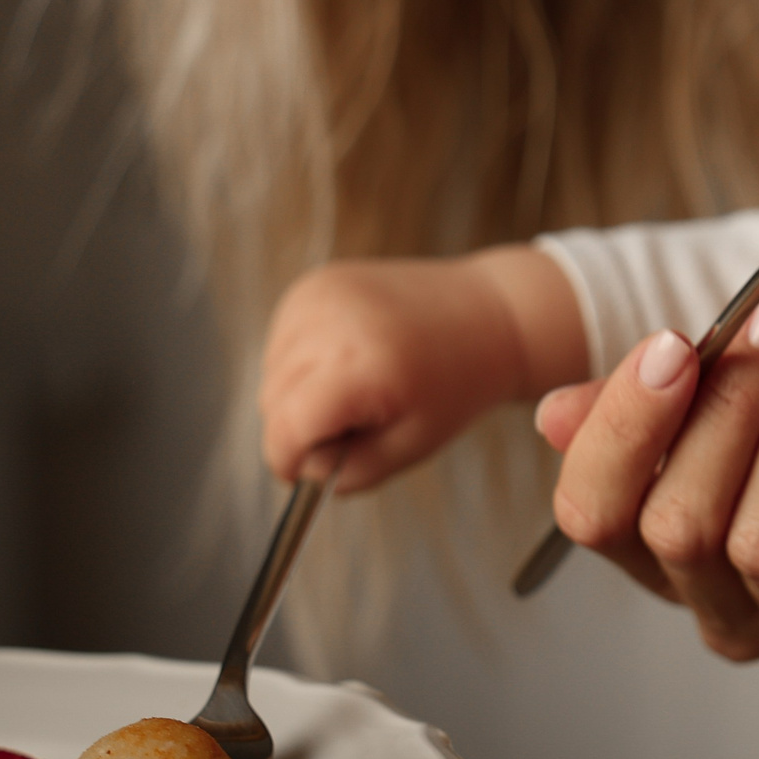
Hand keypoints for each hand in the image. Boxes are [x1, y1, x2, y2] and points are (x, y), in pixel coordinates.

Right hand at [258, 246, 585, 492]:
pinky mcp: (317, 282)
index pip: (286, 426)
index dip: (288, 461)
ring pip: (271, 372)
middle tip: (355, 425)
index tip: (301, 476)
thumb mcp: (412, 444)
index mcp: (361, 366)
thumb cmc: (456, 383)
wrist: (486, 314)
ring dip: (298, 394)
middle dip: (299, 428)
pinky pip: (281, 341)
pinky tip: (347, 359)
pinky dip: (300, 361)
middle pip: (272, 400)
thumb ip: (350, 470)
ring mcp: (321, 294)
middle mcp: (333, 322)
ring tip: (358, 389)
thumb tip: (303, 472)